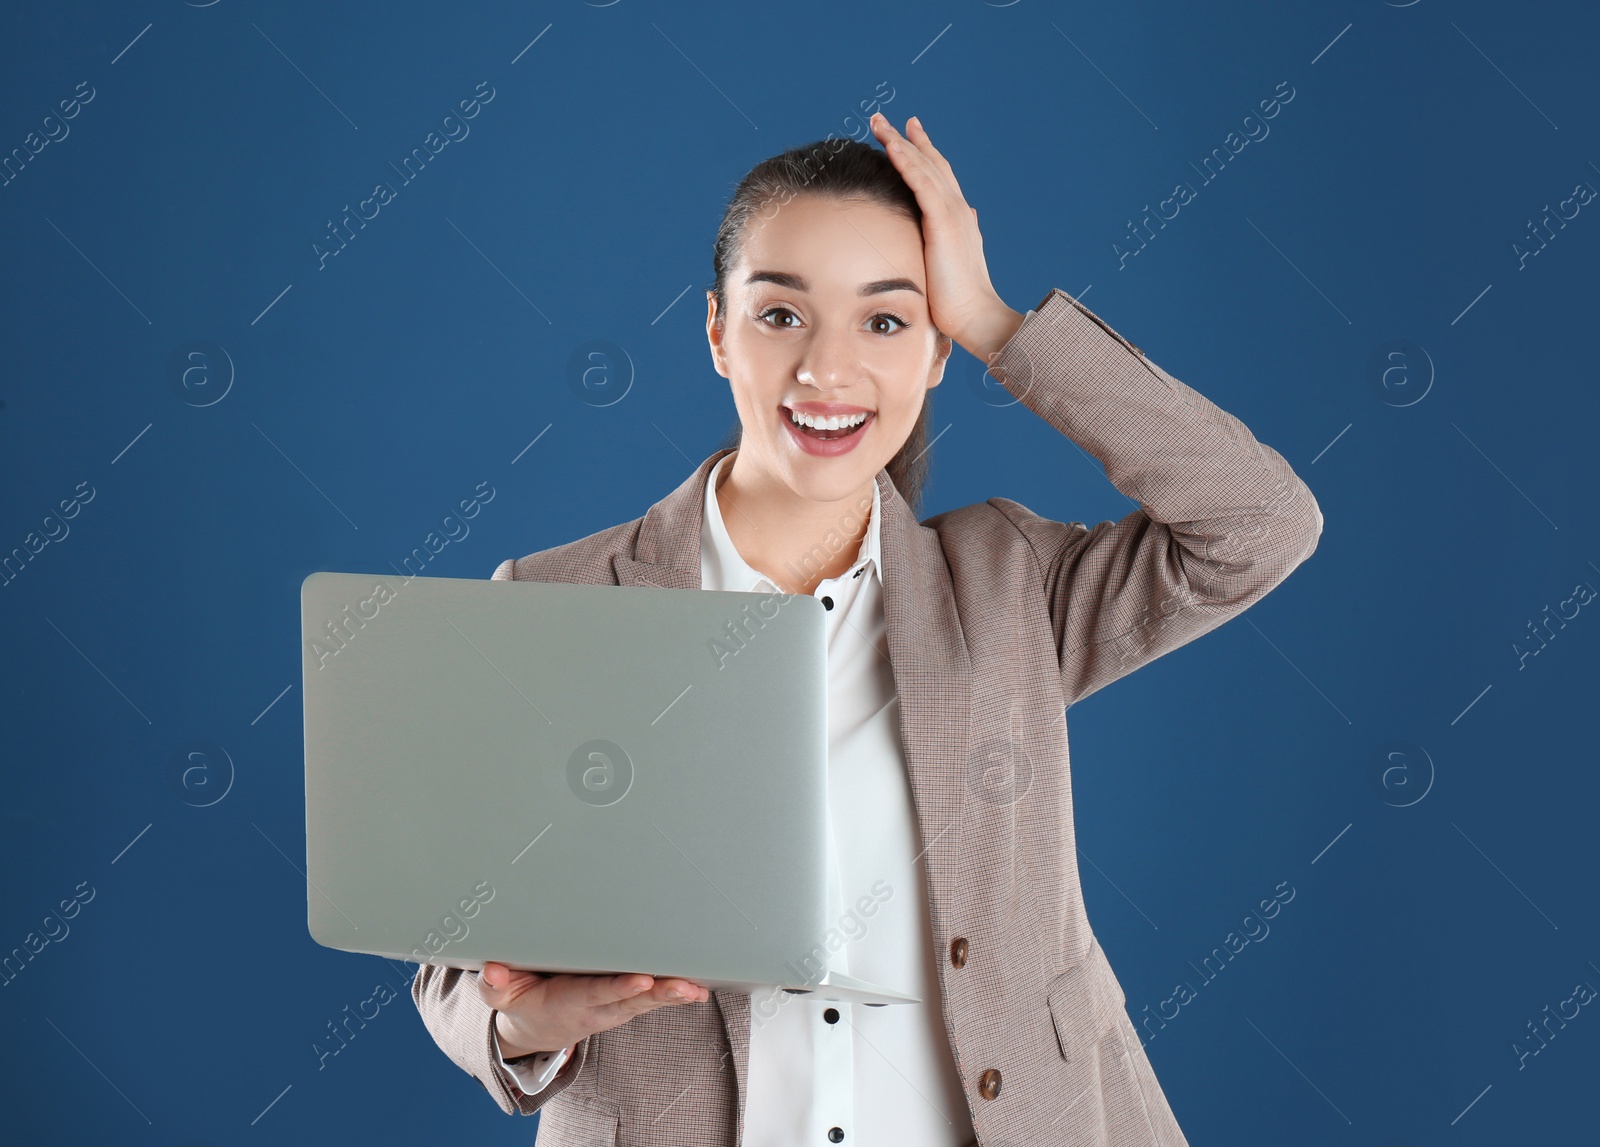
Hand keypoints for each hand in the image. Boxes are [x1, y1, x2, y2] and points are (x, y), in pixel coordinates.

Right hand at [478, 962, 710, 1058]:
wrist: (535, 1028)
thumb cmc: (522, 1001)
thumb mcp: (500, 995)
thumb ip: (494, 984)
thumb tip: (491, 970)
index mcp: (569, 1001)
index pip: (598, 992)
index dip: (620, 987)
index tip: (642, 979)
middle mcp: (597, 1007)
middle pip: (632, 1000)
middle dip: (660, 993)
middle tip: (685, 986)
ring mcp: (613, 1008)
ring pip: (647, 1002)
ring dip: (673, 996)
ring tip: (697, 988)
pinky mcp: (624, 1004)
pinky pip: (652, 1000)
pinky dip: (675, 996)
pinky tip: (697, 989)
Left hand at [869, 112, 1022, 363]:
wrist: (974, 316)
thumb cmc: (956, 302)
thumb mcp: (948, 266)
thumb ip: (948, 241)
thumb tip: (959, 223)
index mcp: (957, 219)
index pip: (937, 177)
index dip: (922, 152)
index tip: (906, 132)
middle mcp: (958, 210)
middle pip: (929, 164)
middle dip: (906, 139)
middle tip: (882, 120)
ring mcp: (953, 214)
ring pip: (924, 167)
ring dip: (900, 143)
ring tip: (878, 124)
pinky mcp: (944, 223)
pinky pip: (923, 184)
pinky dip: (908, 163)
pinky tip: (893, 148)